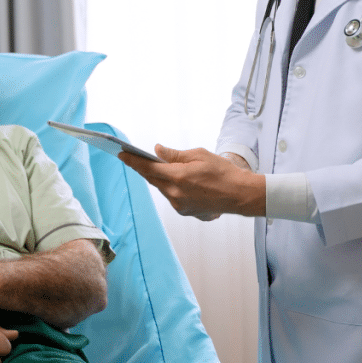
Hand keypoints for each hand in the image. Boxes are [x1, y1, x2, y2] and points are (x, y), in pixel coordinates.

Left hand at [119, 145, 265, 219]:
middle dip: (143, 168)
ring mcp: (179, 205)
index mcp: (178, 177)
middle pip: (152, 179)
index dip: (133, 161)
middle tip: (133, 158)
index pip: (148, 168)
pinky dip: (170, 187)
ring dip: (158, 178)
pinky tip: (174, 179)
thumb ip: (175, 155)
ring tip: (155, 167)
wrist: (239, 195)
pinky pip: (171, 196)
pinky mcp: (185, 211)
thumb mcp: (199, 155)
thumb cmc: (223, 172)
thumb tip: (157, 151)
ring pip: (161, 188)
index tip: (122, 154)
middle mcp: (175, 194)